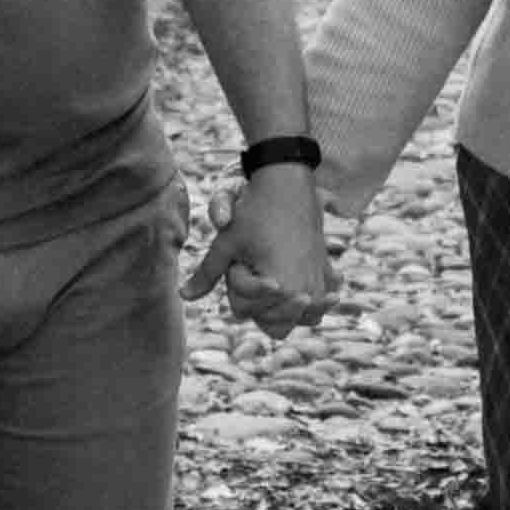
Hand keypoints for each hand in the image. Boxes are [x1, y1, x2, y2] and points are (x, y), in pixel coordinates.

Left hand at [187, 163, 333, 335]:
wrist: (289, 186)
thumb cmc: (254, 213)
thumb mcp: (225, 244)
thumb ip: (205, 275)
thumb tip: (183, 296)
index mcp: (277, 286)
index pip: (243, 308)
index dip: (235, 281)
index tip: (242, 256)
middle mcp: (301, 292)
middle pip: (268, 323)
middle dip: (255, 301)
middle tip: (255, 267)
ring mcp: (317, 286)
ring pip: (292, 322)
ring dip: (279, 310)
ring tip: (271, 281)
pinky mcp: (325, 277)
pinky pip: (317, 311)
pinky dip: (307, 308)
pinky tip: (299, 293)